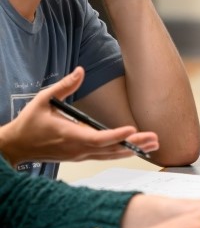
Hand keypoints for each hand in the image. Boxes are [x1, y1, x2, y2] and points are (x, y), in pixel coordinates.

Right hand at [0, 66, 158, 165]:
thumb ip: (64, 86)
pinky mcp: (81, 156)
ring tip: (153, 143)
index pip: (97, 138)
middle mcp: (77, 149)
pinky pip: (106, 156)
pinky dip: (122, 153)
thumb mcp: (43, 99)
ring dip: (133, 150)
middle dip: (134, 144)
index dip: (116, 136)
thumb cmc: (30, 123)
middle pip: (110, 149)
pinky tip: (137, 149)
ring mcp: (80, 155)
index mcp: (68, 135)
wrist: (17, 146)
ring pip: (111, 155)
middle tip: (154, 138)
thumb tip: (81, 71)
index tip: (132, 130)